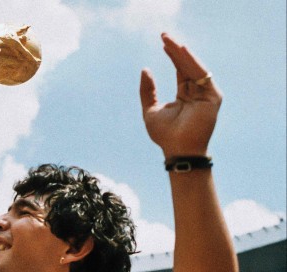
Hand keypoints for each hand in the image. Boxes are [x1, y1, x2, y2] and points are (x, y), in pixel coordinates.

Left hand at [140, 33, 220, 157]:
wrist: (177, 150)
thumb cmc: (164, 135)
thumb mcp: (150, 109)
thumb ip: (147, 91)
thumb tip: (145, 69)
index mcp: (185, 95)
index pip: (180, 70)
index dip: (172, 56)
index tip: (162, 42)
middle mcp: (197, 92)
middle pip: (186, 66)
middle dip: (175, 50)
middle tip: (164, 35)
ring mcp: (206, 93)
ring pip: (193, 68)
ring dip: (181, 54)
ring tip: (170, 41)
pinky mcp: (212, 96)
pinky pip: (201, 75)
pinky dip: (191, 63)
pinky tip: (181, 52)